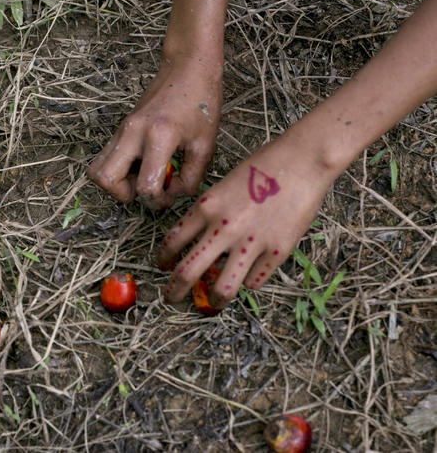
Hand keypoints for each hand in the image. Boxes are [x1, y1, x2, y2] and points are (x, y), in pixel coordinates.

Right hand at [86, 56, 221, 209]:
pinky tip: (141, 164)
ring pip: (96, 169)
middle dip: (124, 194)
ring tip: (140, 177)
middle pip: (105, 179)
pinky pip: (105, 157)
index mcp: (159, 137)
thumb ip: (191, 177)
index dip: (158, 202)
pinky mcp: (120, 129)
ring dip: (115, 182)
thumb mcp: (205, 145)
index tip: (170, 196)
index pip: (145, 186)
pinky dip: (117, 170)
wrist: (186, 67)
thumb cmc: (201, 102)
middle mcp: (133, 133)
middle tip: (146, 188)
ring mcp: (122, 130)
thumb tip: (175, 194)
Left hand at [157, 137, 332, 307]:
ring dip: (214, 301)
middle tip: (170, 299)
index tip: (163, 266)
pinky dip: (249, 282)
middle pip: (187, 272)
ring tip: (213, 304)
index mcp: (206, 207)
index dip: (163, 259)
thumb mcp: (223, 186)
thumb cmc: (263, 168)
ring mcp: (250, 243)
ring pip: (221, 289)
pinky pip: (255, 281)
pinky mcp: (277, 252)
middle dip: (174, 291)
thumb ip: (209, 215)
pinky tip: (250, 277)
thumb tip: (200, 245)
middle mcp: (223, 228)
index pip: (172, 242)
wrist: (302, 160)